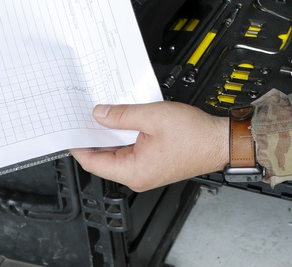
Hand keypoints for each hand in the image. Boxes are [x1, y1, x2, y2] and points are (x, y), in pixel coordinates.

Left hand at [71, 101, 227, 191]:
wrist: (220, 141)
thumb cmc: (195, 135)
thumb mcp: (153, 117)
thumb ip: (122, 115)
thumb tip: (99, 114)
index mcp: (133, 171)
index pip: (92, 162)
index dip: (78, 144)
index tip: (70, 129)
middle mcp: (138, 177)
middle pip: (104, 158)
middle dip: (94, 136)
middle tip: (86, 116)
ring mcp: (147, 172)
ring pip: (118, 154)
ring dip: (112, 135)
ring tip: (106, 115)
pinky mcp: (155, 164)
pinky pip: (132, 152)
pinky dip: (126, 137)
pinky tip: (125, 121)